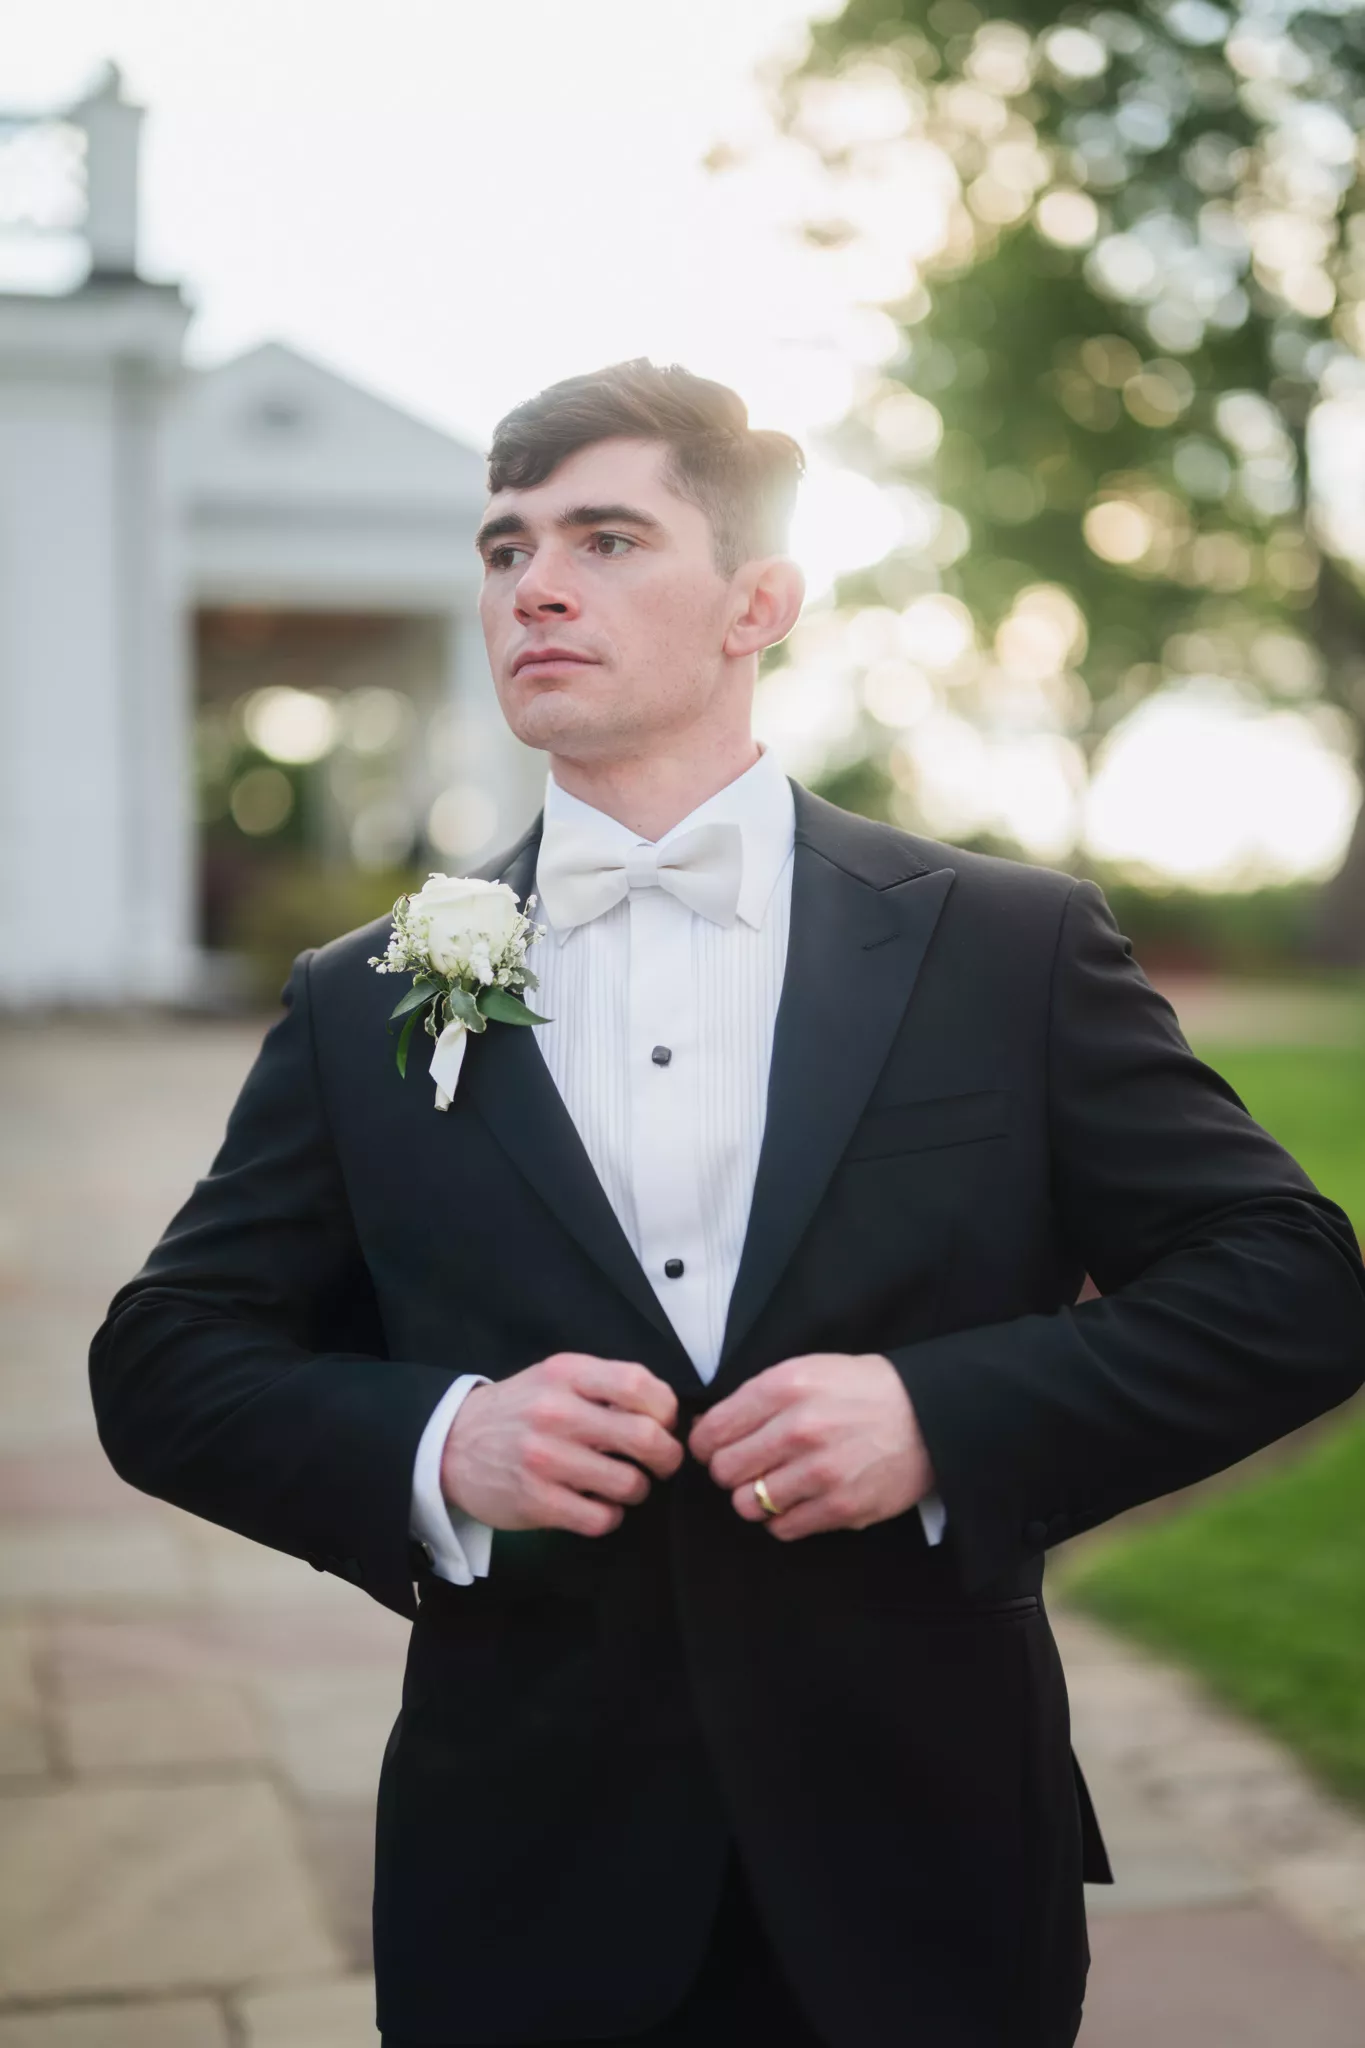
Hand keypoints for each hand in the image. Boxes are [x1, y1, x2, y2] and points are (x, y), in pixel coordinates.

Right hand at [440, 1352, 682, 1536]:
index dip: (666, 1409)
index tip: (664, 1423)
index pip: (639, 1384)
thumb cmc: (517, 1411)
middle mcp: (556, 1413)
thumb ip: (604, 1386)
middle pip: (644, 1437)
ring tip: (624, 1485)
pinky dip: (610, 1516)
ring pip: (629, 1484)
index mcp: (566, 1375)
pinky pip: (600, 1518)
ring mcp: (545, 1459)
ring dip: (638, 1489)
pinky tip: (598, 1507)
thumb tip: (665, 1413)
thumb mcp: (554, 1379)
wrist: (450, 1445)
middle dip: (667, 1457)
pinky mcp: (536, 1501)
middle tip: (662, 1463)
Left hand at [687, 1352, 934, 1540]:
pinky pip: (782, 1527)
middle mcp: (799, 1429)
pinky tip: (799, 1500)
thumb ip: (755, 1397)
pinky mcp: (841, 1507)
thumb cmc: (860, 1392)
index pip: (712, 1432)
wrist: (926, 1415)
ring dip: (755, 1498)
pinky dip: (783, 1518)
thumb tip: (707, 1429)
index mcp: (784, 1388)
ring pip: (747, 1504)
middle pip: (724, 1471)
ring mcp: (820, 1472)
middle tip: (749, 1467)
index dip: (707, 1445)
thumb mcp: (805, 1371)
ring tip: (775, 1484)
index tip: (716, 1448)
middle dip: (730, 1471)